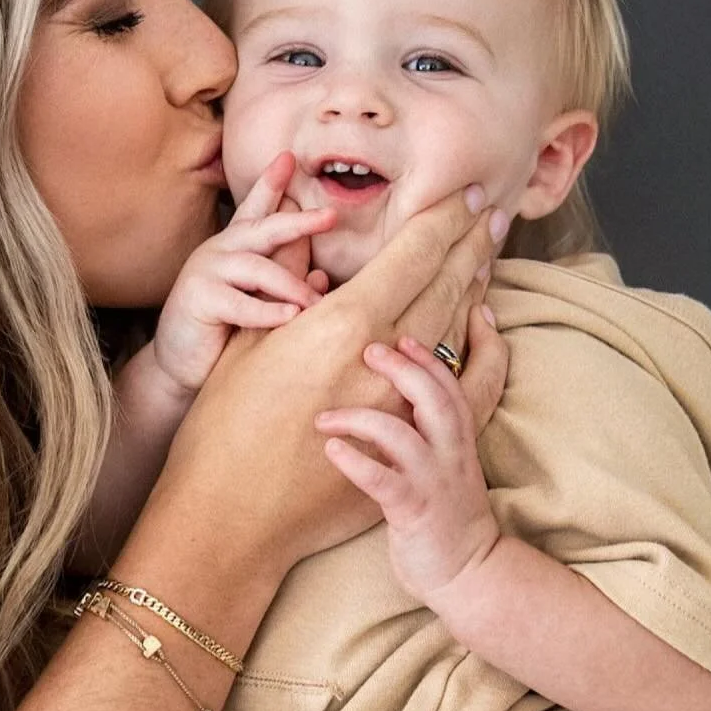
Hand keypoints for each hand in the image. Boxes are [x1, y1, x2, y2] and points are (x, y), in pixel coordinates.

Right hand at [150, 153, 335, 394]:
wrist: (181, 365)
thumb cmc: (224, 333)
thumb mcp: (260, 305)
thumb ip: (287, 285)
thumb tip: (322, 277)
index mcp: (236, 247)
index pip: (256, 209)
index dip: (271, 183)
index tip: (288, 157)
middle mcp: (221, 251)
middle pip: (263, 228)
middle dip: (298, 221)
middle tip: (330, 216)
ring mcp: (206, 271)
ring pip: (256, 267)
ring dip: (290, 284)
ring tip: (315, 302)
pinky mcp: (198, 298)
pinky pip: (240, 303)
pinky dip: (267, 311)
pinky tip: (290, 316)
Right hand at [151, 188, 509, 583]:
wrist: (233, 516)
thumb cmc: (223, 427)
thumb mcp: (248, 341)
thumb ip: (288, 283)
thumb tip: (314, 237)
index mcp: (342, 324)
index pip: (414, 254)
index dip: (444, 218)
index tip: (464, 193)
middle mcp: (384, 360)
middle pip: (447, 285)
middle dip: (471, 243)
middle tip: (488, 213)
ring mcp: (406, 405)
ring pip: (457, 329)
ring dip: (474, 287)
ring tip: (485, 256)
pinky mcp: (411, 442)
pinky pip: (468, 385)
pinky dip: (481, 349)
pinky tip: (483, 326)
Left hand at [315, 333, 501, 604]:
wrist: (469, 573)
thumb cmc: (446, 517)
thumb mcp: (446, 467)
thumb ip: (430, 434)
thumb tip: (405, 405)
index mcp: (458, 441)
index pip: (449, 386)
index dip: (426, 359)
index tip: (402, 337)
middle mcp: (450, 454)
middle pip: (432, 396)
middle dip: (402, 368)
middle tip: (369, 349)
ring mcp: (432, 481)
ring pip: (402, 434)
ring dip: (360, 417)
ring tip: (325, 416)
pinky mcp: (413, 511)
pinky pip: (382, 480)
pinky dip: (355, 461)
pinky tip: (331, 450)